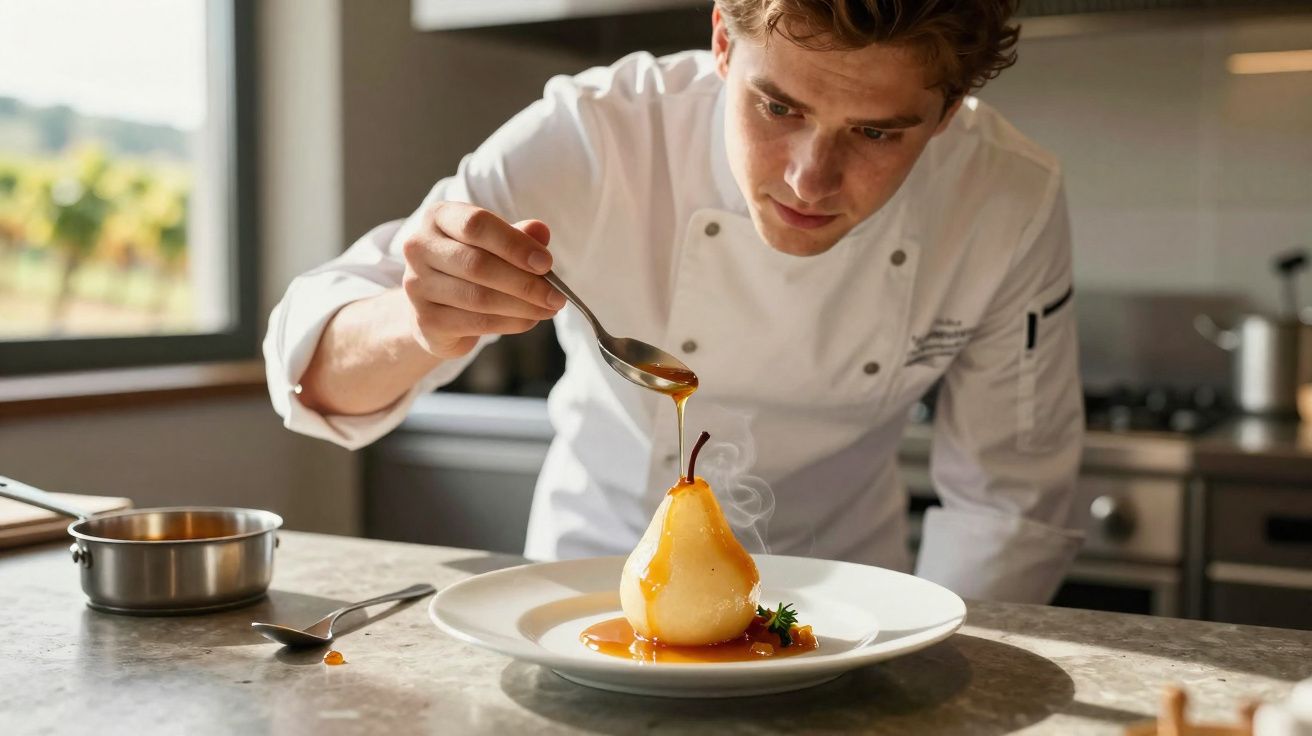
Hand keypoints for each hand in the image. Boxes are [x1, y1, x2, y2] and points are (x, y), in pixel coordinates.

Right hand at [399, 201, 564, 358]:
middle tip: (557, 295)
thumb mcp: (495, 244)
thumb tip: (540, 231)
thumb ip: (517, 236)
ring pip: (479, 297)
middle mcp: (419, 248)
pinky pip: (476, 322)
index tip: (546, 262)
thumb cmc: (469, 265)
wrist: (435, 307)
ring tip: (549, 308)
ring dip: (522, 306)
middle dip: (525, 282)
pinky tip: (529, 320)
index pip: (477, 224)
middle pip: (478, 264)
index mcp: (438, 218)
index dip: (514, 244)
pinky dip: (510, 323)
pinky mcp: (426, 320)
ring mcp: (417, 286)